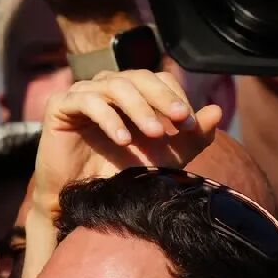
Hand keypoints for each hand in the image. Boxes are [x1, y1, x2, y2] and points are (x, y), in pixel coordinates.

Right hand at [33, 69, 223, 217]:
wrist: (80, 200)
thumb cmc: (119, 175)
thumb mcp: (164, 156)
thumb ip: (192, 137)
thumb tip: (217, 111)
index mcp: (129, 92)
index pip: (157, 80)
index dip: (175, 97)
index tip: (189, 125)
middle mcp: (105, 87)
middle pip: (139, 77)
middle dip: (163, 99)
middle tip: (180, 121)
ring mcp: (81, 93)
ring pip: (115, 86)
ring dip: (140, 109)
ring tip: (154, 135)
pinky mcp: (60, 105)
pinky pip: (88, 102)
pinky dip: (109, 119)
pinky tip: (123, 140)